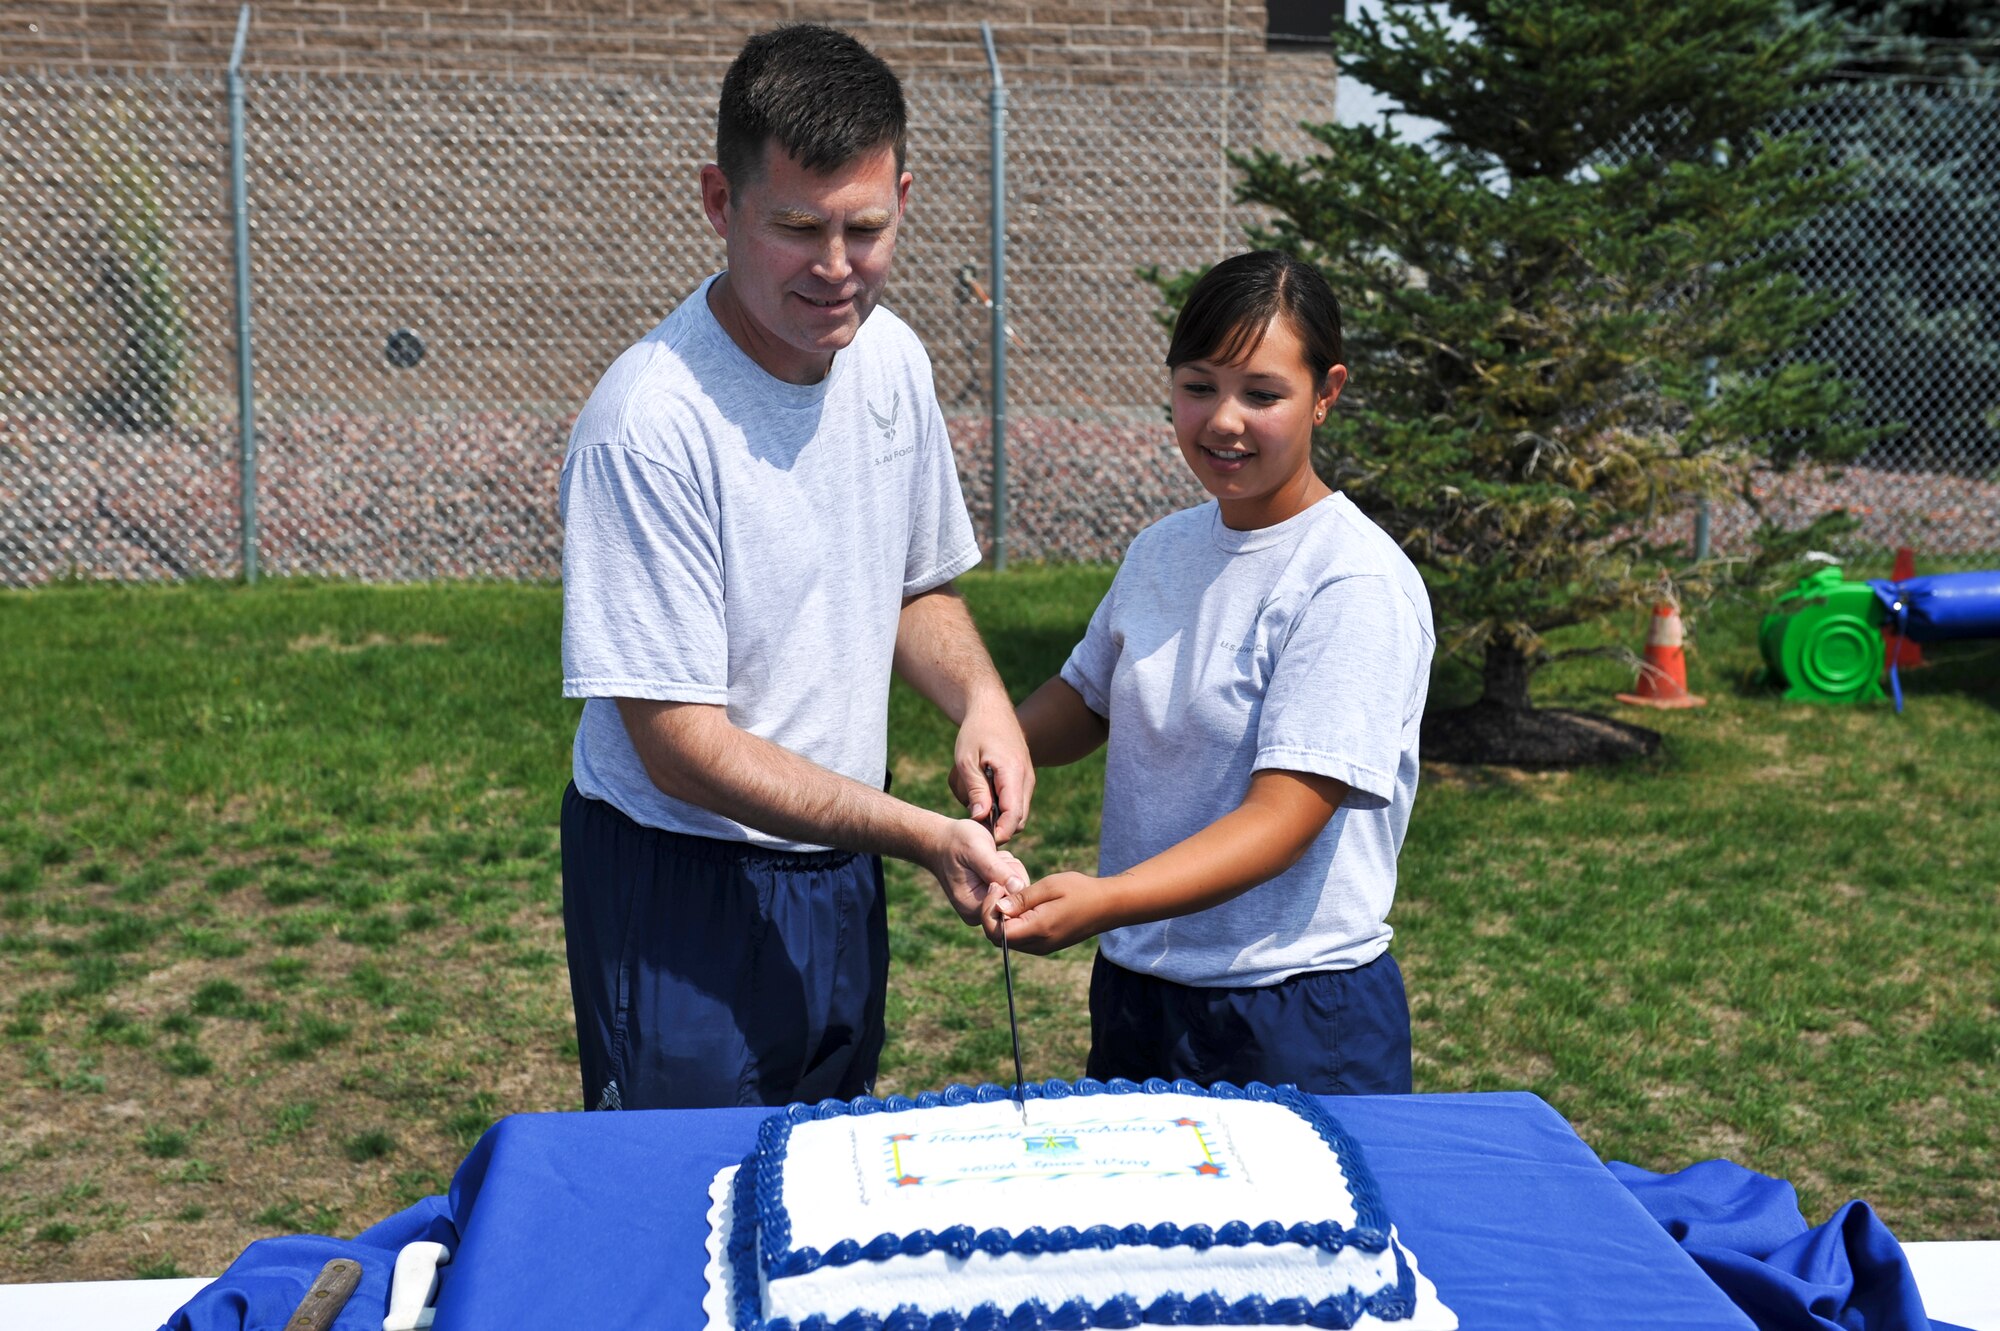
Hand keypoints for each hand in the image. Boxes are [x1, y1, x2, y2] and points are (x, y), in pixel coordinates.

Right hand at [928, 818, 1028, 925]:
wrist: (940, 841)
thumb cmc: (955, 842)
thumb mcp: (975, 850)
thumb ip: (995, 870)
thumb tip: (1018, 888)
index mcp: (973, 909)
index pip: (1011, 905)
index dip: (1011, 881)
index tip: (995, 861)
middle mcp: (980, 914)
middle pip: (1017, 899)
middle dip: (1011, 874)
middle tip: (993, 857)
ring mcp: (986, 907)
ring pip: (1019, 891)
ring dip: (1010, 869)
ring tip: (990, 858)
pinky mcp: (992, 898)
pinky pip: (1015, 886)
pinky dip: (1009, 870)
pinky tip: (994, 861)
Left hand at [950, 700, 1034, 843]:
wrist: (992, 709)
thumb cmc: (976, 732)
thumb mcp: (967, 760)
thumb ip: (975, 789)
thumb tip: (980, 818)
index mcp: (1013, 773)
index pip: (1013, 815)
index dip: (999, 832)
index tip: (981, 838)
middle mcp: (1026, 779)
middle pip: (1018, 820)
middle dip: (997, 827)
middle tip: (973, 819)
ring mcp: (1028, 780)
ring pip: (1016, 813)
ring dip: (996, 815)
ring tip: (973, 796)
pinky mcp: (1024, 780)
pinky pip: (1014, 802)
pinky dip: (998, 804)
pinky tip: (980, 790)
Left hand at [981, 870, 1105, 954]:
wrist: (1108, 905)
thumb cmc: (1081, 891)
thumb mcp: (1050, 886)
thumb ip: (1022, 899)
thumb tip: (998, 908)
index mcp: (1038, 930)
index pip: (997, 932)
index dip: (989, 911)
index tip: (996, 888)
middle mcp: (1038, 945)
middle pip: (999, 938)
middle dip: (993, 915)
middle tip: (1000, 889)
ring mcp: (1042, 948)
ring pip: (1008, 940)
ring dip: (1003, 919)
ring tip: (1011, 894)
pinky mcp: (1046, 945)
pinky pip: (1020, 938)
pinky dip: (1014, 923)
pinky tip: (1022, 904)